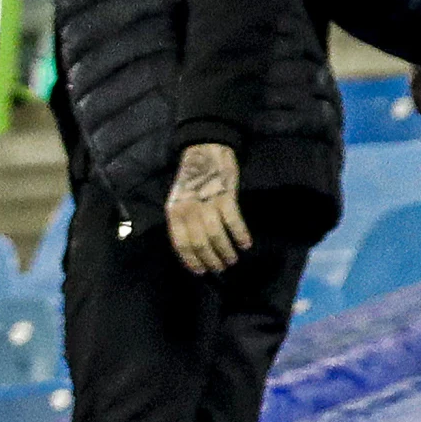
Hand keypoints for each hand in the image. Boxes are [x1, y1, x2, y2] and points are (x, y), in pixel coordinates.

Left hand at [163, 142, 249, 274]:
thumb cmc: (194, 178)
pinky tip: (246, 244)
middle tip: (221, 268)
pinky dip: (240, 235)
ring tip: (233, 259)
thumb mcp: (180, 201)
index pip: (181, 244)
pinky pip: (233, 221)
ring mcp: (206, 203)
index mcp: (174, 213)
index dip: (192, 260)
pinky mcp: (225, 196)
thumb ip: (184, 221)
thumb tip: (195, 247)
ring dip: (226, 251)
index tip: (201, 271)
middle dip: (211, 259)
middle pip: (200, 243)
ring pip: (216, 236)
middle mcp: (188, 210)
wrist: (205, 149)